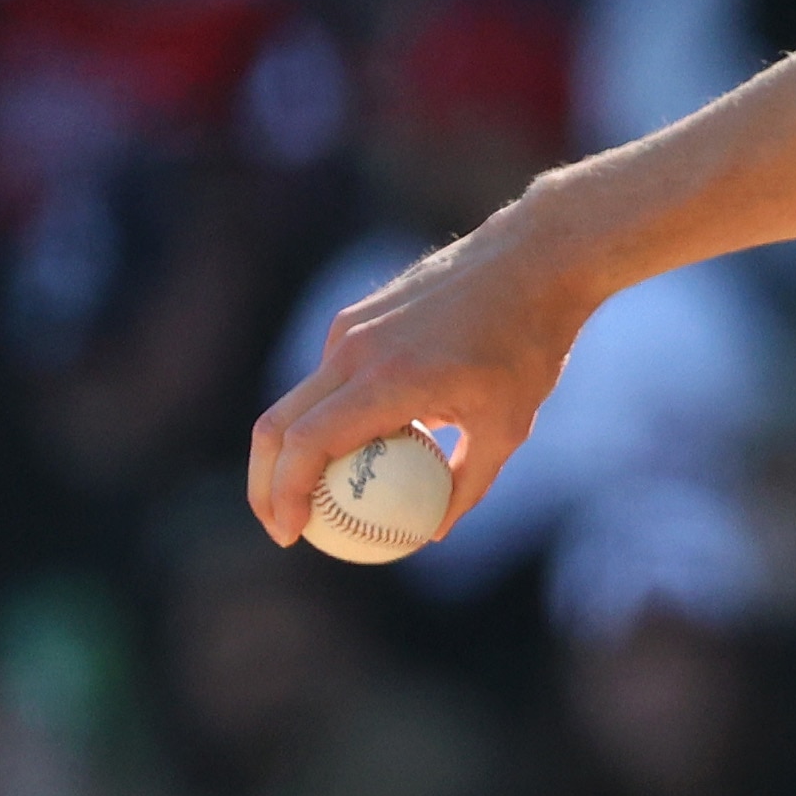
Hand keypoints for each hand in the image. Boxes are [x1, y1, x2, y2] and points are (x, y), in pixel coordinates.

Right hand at [247, 202, 592, 545]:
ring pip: (298, 400)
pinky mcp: (354, 316)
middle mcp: (355, 350)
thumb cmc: (530, 347)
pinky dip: (328, 415)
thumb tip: (432, 531)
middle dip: (264, 484)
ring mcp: (349, 328)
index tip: (291, 535)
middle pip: (276, 425)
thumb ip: (467, 483)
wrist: (532, 260)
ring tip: (318, 496)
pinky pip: (328, 377)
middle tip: (283, 527)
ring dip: (294, 451)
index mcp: (390, 380)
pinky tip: (365, 442)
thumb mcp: (509, 427)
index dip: (284, 495)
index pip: (307, 444)